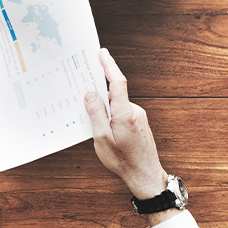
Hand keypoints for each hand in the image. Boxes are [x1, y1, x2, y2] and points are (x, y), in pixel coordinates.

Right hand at [83, 48, 166, 200]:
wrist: (145, 175)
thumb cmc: (123, 160)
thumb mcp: (101, 138)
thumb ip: (95, 114)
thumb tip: (90, 94)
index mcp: (124, 112)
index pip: (117, 82)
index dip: (109, 65)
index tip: (101, 53)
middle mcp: (134, 111)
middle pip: (114, 93)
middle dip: (98, 92)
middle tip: (82, 89)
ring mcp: (138, 117)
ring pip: (117, 105)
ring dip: (104, 109)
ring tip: (91, 122)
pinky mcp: (139, 123)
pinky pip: (122, 113)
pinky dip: (111, 116)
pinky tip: (104, 129)